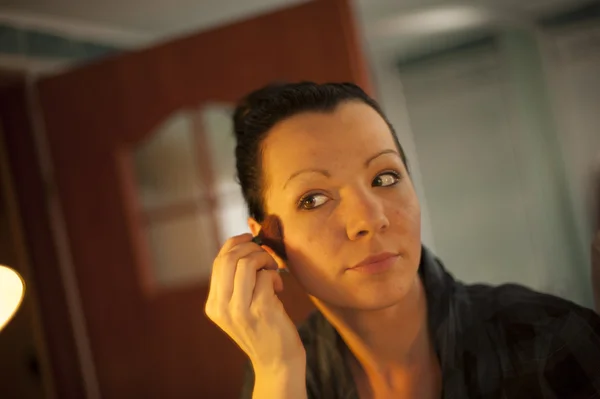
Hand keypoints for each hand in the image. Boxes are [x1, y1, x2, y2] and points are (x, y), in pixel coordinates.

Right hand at [205, 233, 304, 371]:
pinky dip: (275, 275)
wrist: (277, 361)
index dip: (236, 243)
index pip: (219, 261)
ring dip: (264, 259)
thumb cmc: (263, 327)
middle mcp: (221, 307)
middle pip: (229, 258)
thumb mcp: (240, 306)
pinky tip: (278, 287)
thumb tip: (244, 241)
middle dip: (251, 248)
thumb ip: (236, 280)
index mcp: (213, 304)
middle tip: (266, 255)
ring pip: (246, 263)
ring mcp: (240, 309)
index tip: (251, 238)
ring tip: (273, 270)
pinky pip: (266, 275)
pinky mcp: (261, 309)